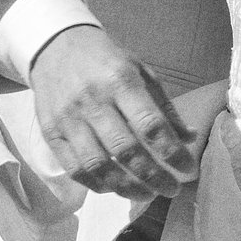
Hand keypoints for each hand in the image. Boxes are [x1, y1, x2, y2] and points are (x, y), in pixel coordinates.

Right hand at [28, 24, 201, 200]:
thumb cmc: (106, 61)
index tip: (188, 170)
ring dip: (126, 187)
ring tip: (146, 194)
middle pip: (125, 150)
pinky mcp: (50, 132)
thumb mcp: (141, 71)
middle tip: (171, 190)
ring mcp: (68, 118)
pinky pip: (74, 168)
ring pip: (98, 165)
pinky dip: (96, 184)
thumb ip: (164, 107)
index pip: (150, 125)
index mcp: (120, 81)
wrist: (54, 46)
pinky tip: (114, 188)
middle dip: (153, 176)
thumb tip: (189, 138)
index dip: (172, 152)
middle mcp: (93, 100)